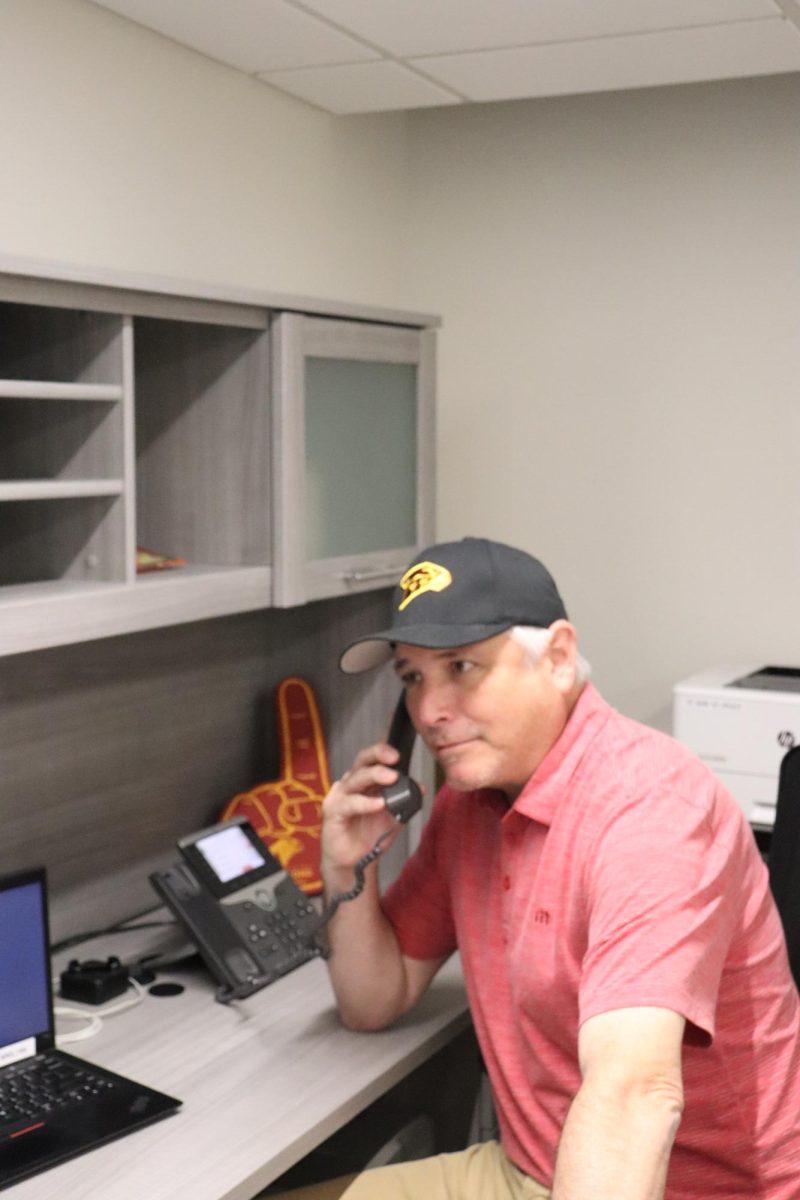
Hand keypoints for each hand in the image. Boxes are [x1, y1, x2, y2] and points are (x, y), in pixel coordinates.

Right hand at [321, 742, 402, 887]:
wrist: (354, 863)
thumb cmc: (370, 836)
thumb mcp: (394, 817)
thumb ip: (405, 801)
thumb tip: (421, 787)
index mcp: (366, 781)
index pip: (373, 758)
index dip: (384, 749)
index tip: (400, 750)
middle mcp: (351, 783)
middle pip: (362, 760)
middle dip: (379, 754)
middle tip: (395, 758)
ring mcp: (340, 796)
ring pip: (356, 778)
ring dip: (374, 775)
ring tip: (392, 778)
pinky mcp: (332, 811)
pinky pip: (349, 803)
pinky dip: (365, 802)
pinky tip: (378, 804)